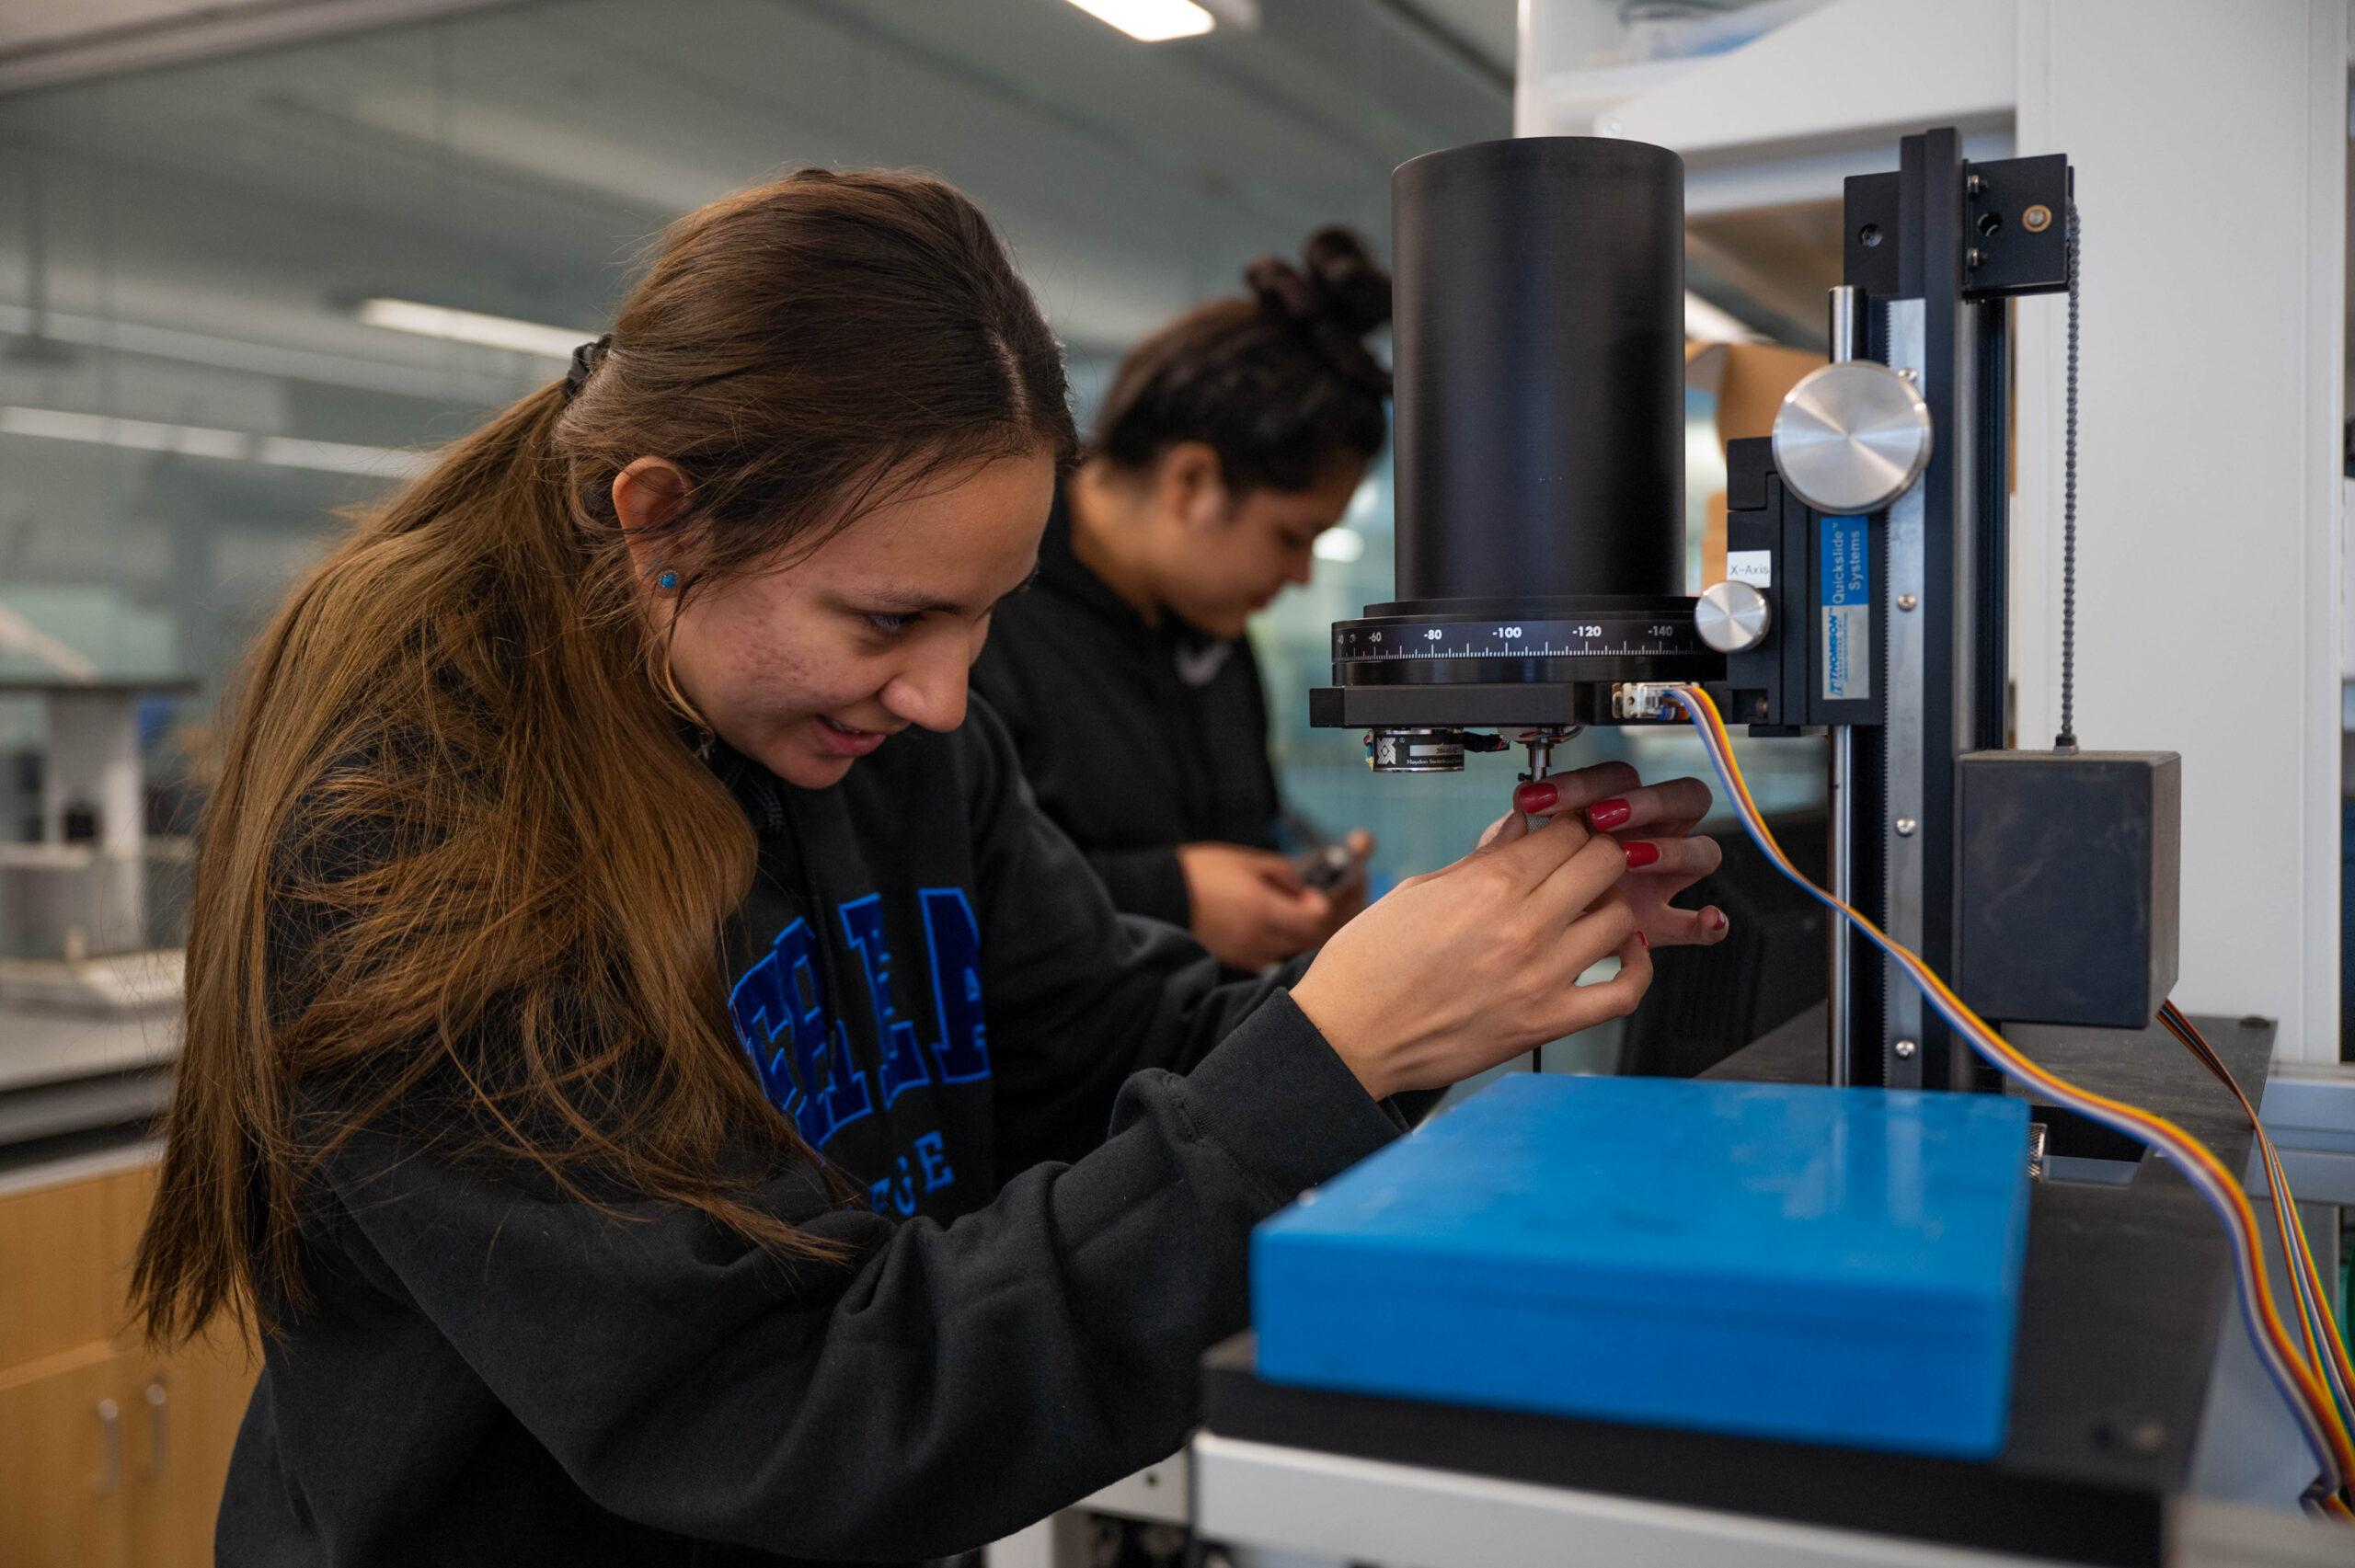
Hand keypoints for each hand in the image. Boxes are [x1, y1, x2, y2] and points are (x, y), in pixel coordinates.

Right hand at [1178, 842, 1346, 969]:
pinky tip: (1261, 929)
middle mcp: (1258, 938)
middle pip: (1305, 942)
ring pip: (1287, 953)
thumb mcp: (1247, 860)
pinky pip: (1267, 959)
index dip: (1319, 909)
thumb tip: (1306, 890)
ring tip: (1279, 916)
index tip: (1310, 896)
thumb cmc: (1204, 871)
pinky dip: (1273, 946)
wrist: (1162, 895)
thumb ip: (1283, 873)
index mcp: (1263, 909)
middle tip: (1300, 906)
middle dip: (1309, 923)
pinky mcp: (1234, 961)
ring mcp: (1246, 954)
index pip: (1313, 922)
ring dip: (1292, 937)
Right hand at [1289, 813, 1650, 1099]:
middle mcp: (1523, 927)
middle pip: (1603, 862)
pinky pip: (1624, 993)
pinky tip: (1624, 953)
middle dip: (1595, 851)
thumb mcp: (1417, 891)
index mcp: (1487, 886)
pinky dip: (1636, 968)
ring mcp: (1541, 977)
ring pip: (1620, 917)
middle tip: (1580, 859)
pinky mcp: (1547, 1023)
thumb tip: (1518, 829)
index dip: (1569, 821)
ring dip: (1609, 903)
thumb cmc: (1369, 966)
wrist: (1349, 1038)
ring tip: (1589, 905)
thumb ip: (1479, 860)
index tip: (1564, 826)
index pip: (1565, 831)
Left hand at [1509, 762, 1730, 948]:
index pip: (1620, 778)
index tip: (1544, 799)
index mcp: (1614, 813)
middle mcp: (1649, 839)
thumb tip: (1517, 814)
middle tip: (1603, 816)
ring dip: (1674, 849)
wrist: (1528, 940)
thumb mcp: (1516, 859)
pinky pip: (1704, 923)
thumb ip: (1518, 836)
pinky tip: (1706, 919)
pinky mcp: (1665, 924)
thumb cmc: (1527, 888)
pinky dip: (1711, 922)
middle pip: (1683, 799)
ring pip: (1702, 851)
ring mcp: (1663, 881)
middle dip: (1646, 801)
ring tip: (1633, 858)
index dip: (1586, 783)